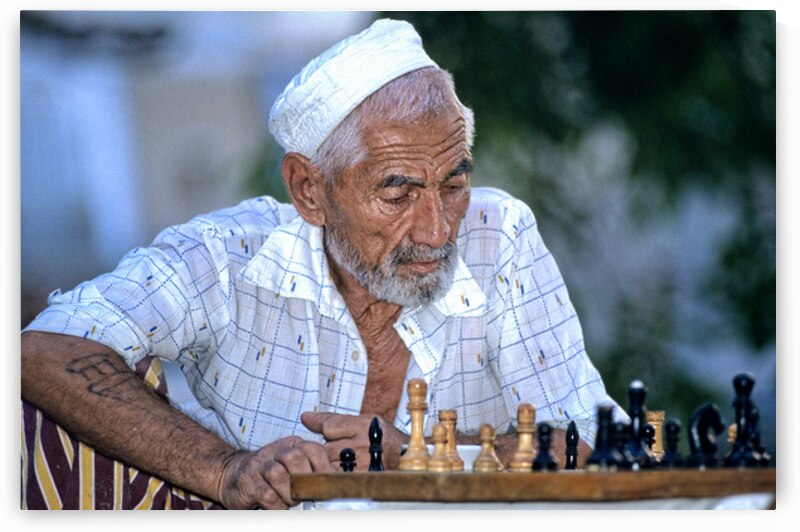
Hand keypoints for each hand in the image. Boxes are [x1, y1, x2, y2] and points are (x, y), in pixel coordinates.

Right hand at [216, 435, 332, 509]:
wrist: (233, 474)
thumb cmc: (270, 473)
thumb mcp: (292, 466)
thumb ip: (310, 471)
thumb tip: (334, 486)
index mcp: (292, 445)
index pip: (313, 449)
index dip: (324, 467)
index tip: (332, 485)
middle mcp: (276, 450)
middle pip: (296, 458)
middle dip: (305, 480)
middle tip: (309, 496)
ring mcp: (260, 464)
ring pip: (279, 475)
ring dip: (290, 493)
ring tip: (293, 502)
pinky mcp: (248, 481)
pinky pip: (266, 494)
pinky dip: (277, 505)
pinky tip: (280, 508)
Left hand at [301, 412, 408, 469]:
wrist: (405, 460)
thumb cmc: (381, 438)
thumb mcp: (362, 421)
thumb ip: (332, 419)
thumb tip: (304, 417)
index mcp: (366, 425)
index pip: (328, 426)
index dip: (329, 431)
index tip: (335, 435)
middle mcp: (365, 445)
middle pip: (326, 447)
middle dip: (328, 450)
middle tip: (340, 451)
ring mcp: (362, 466)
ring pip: (327, 464)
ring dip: (330, 464)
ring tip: (344, 462)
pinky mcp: (359, 482)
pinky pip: (334, 479)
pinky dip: (334, 477)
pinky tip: (344, 474)